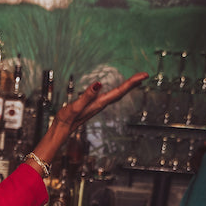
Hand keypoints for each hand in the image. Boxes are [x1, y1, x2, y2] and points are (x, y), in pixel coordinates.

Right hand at [29, 72, 147, 170]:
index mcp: (99, 103)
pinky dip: (118, 90)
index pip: (119, 91)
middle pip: (121, 92)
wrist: (61, 130)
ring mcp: (98, 105)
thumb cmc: (66, 120)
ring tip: (137, 79)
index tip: (144, 75)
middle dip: (133, 83)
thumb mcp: (75, 106)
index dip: (131, 83)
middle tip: (145, 75)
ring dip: (127, 86)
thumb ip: (87, 96)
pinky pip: (110, 96)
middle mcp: (101, 104)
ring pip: (117, 94)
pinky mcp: (94, 105)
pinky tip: (119, 89)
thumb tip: (99, 83)